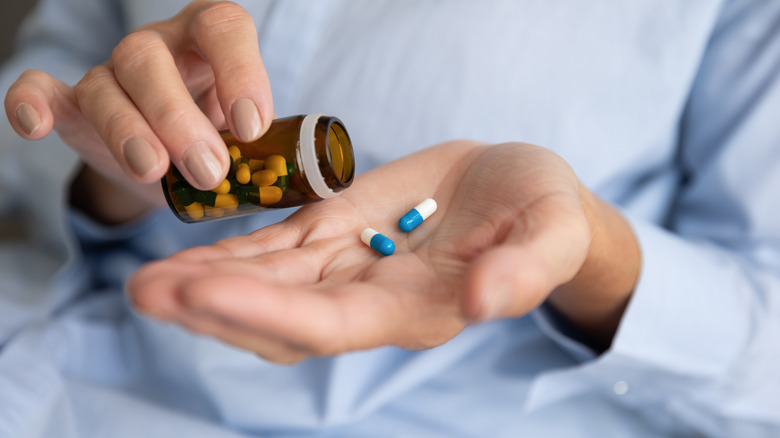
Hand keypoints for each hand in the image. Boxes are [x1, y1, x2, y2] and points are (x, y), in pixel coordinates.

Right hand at [4, 1, 271, 222]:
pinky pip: (42, 89)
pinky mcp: (74, 104)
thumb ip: (277, 150)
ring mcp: (113, 73)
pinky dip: (31, 102)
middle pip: (152, 59)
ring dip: (130, 130)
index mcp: (212, 42)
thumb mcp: (255, 142)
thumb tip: (319, 184)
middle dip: (179, 117)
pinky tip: (35, 124)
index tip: (252, 126)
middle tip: (209, 170)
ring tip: (156, 172)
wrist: (179, 164)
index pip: (224, 27)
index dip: (239, 71)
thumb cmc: (225, 143)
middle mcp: (160, 48)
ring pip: (107, 82)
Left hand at [128, 140, 640, 362]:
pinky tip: (188, 254)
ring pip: (268, 286)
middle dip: (214, 307)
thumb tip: (484, 303)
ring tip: (145, 278)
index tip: (202, 291)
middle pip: (281, 317)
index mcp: (419, 308)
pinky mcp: (339, 233)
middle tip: (146, 290)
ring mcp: (350, 266)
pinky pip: (278, 252)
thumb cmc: (545, 213)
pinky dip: (232, 254)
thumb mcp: (552, 231)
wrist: (523, 193)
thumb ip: (524, 270)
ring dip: (207, 283)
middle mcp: (372, 299)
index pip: (332, 323)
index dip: (267, 310)